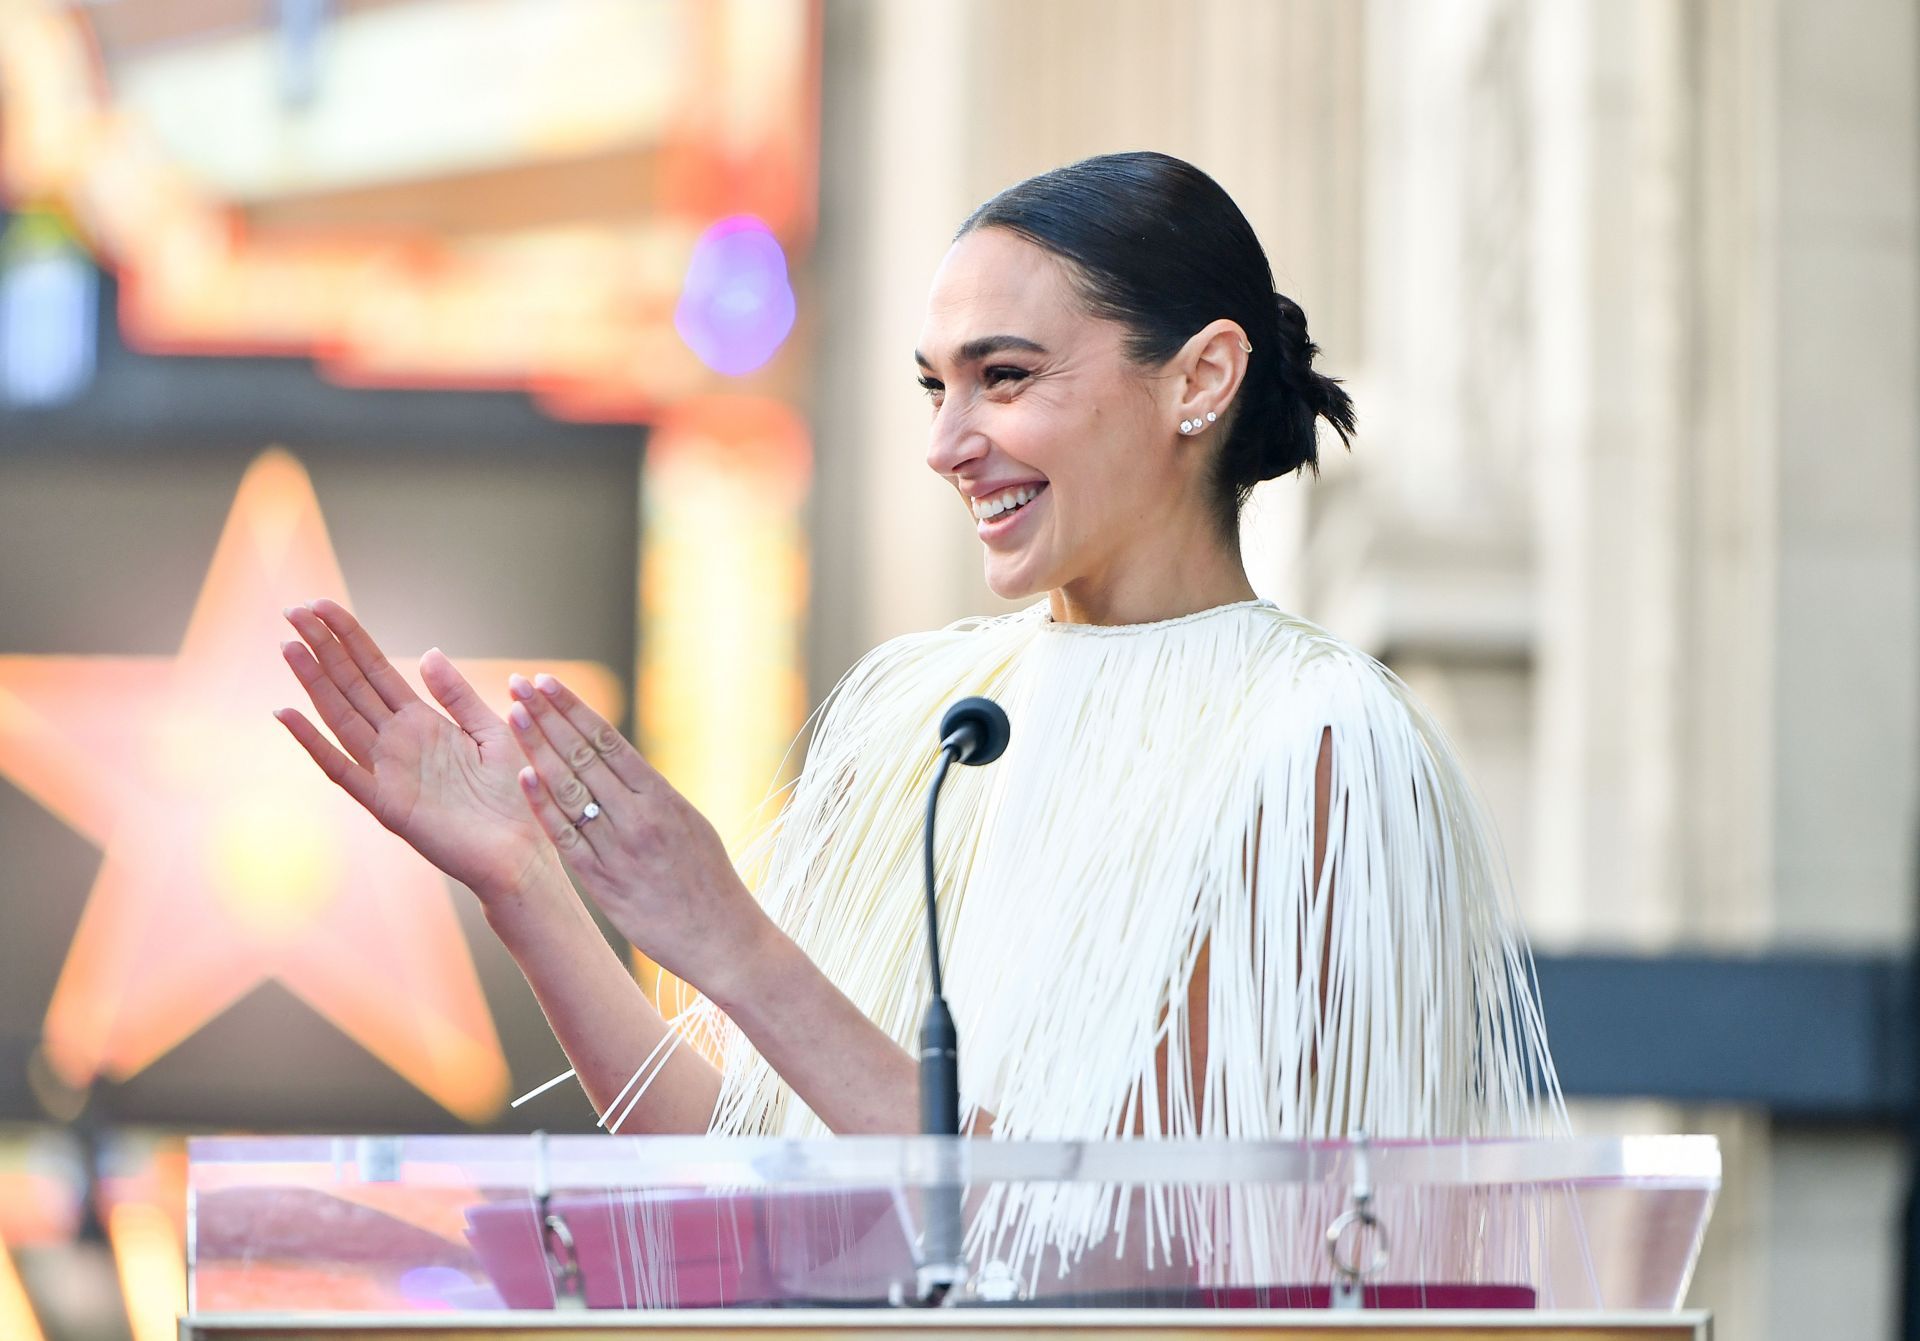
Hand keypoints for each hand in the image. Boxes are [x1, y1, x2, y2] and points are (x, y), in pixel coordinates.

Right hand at [275, 600, 553, 902]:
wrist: (525, 852)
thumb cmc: (515, 796)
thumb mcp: (493, 731)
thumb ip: (457, 696)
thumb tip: (428, 652)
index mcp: (423, 723)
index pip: (376, 670)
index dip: (350, 638)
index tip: (321, 606)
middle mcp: (398, 743)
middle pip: (352, 686)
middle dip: (324, 648)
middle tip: (291, 610)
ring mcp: (388, 772)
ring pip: (341, 717)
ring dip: (314, 683)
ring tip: (287, 646)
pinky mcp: (387, 804)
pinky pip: (343, 771)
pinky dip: (313, 744)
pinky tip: (286, 714)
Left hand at [504, 671, 769, 999]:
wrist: (724, 940)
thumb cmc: (710, 885)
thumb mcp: (691, 827)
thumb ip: (653, 799)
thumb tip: (623, 772)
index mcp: (664, 797)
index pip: (610, 740)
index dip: (574, 708)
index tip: (547, 682)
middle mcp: (641, 816)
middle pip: (585, 755)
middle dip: (548, 716)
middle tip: (518, 683)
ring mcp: (620, 848)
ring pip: (570, 789)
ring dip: (538, 749)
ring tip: (513, 716)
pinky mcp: (604, 882)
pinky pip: (567, 837)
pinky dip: (543, 805)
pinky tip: (521, 776)